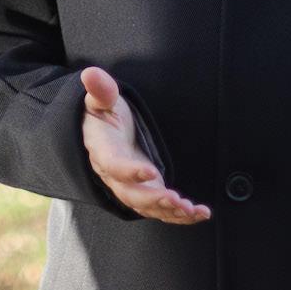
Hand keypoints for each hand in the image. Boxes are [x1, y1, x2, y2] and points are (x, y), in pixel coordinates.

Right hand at [80, 66, 210, 225]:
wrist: (101, 132)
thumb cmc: (103, 113)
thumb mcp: (101, 99)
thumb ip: (101, 90)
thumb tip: (91, 74)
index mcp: (102, 151)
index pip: (113, 165)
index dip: (130, 171)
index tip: (151, 171)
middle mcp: (114, 175)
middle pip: (130, 194)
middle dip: (153, 199)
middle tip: (175, 200)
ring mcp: (129, 186)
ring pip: (146, 206)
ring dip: (169, 211)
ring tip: (191, 210)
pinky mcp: (144, 191)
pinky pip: (159, 209)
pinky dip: (179, 215)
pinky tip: (200, 214)